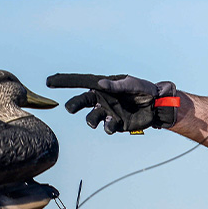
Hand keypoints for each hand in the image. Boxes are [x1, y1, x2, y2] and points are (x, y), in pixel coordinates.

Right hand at [46, 73, 177, 133]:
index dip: (65, 81)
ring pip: (91, 118)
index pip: (81, 82)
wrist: (158, 105)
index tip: (49, 82)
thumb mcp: (132, 84)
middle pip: (80, 102)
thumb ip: (116, 85)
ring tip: (99, 118)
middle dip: (74, 105)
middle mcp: (101, 99)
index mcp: (102, 86)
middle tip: (71, 108)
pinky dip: (108, 126)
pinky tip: (114, 122)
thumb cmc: (145, 90)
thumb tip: (100, 84)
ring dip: (92, 119)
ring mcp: (107, 112)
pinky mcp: (116, 124)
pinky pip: (106, 127)